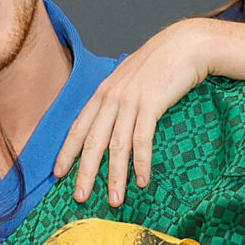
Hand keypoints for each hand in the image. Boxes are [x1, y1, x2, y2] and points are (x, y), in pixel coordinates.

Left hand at [54, 17, 244, 205]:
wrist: (185, 45)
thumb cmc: (161, 64)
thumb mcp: (131, 80)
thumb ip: (118, 99)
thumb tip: (112, 122)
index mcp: (103, 92)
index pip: (79, 127)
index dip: (67, 151)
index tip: (58, 173)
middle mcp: (111, 97)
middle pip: (92, 141)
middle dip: (84, 172)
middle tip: (79, 197)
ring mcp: (130, 100)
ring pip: (116, 145)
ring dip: (115, 176)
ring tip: (114, 200)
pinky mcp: (150, 104)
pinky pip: (142, 140)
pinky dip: (141, 163)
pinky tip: (142, 181)